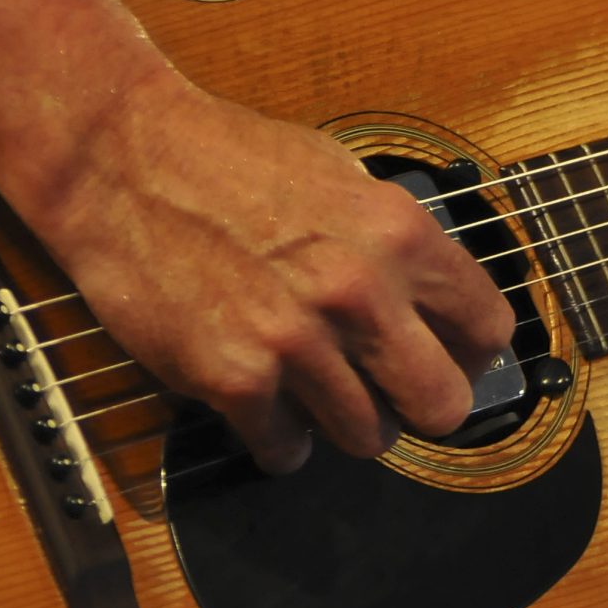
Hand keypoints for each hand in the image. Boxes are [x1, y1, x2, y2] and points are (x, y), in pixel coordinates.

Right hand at [16, 75, 514, 469]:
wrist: (119, 158)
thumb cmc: (226, 159)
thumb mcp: (340, 175)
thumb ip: (394, 242)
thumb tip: (438, 300)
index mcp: (399, 235)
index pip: (488, 330)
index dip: (470, 354)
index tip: (448, 359)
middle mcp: (360, 292)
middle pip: (442, 406)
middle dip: (418, 407)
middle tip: (387, 393)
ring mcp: (298, 341)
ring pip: (367, 438)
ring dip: (342, 423)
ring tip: (312, 391)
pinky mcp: (236, 377)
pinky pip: (286, 449)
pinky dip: (277, 438)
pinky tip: (262, 403)